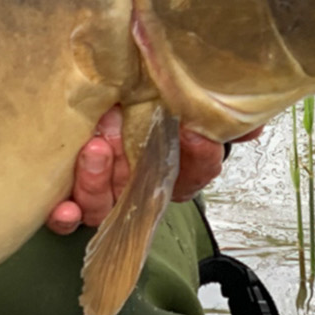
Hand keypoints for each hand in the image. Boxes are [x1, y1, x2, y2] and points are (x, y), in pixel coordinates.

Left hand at [46, 106, 257, 234]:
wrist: (94, 97)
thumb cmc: (135, 102)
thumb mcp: (171, 97)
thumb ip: (214, 111)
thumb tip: (253, 122)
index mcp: (169, 168)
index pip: (195, 173)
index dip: (199, 158)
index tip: (195, 134)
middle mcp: (137, 186)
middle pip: (142, 192)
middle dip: (131, 168)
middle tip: (116, 133)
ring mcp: (103, 193)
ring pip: (104, 204)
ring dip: (98, 182)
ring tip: (93, 149)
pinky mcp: (69, 195)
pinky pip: (68, 217)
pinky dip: (65, 216)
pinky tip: (62, 207)